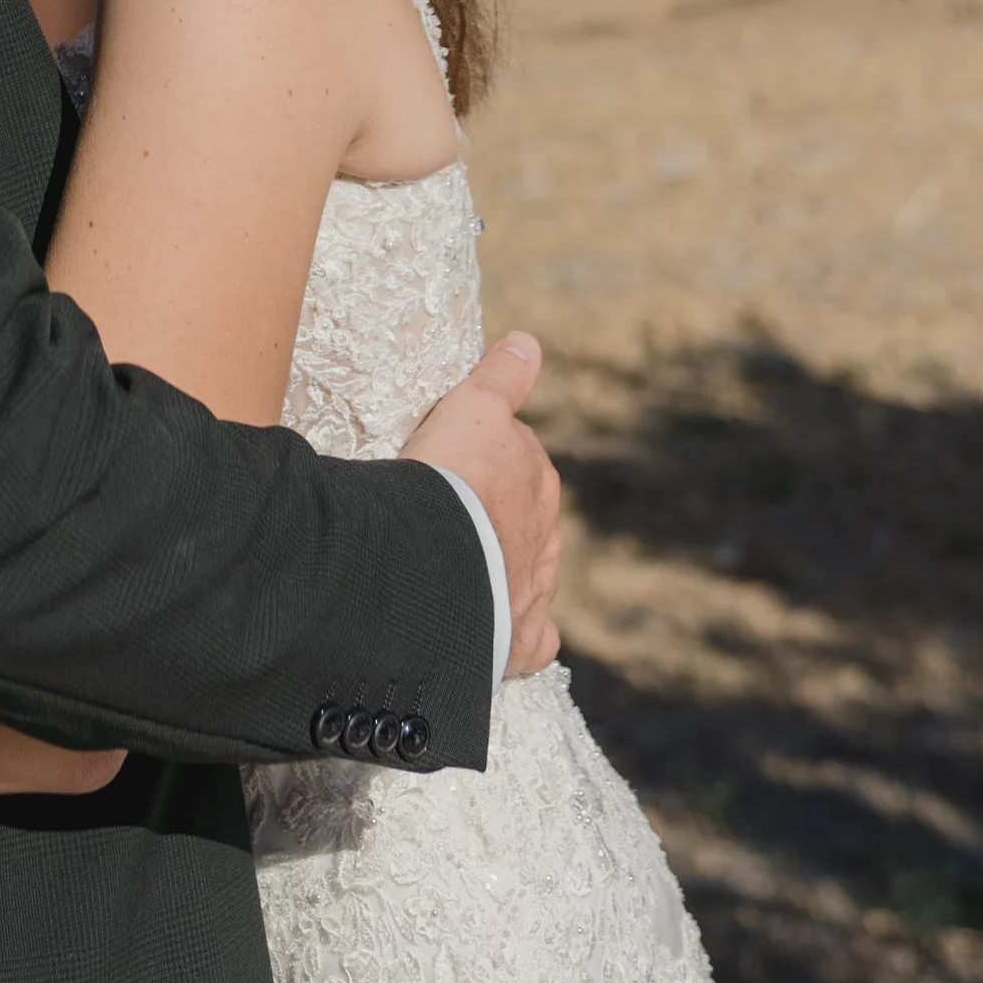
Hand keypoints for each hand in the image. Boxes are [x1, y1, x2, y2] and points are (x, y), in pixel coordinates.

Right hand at [401, 331, 562, 678]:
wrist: (438, 555)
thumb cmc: (451, 475)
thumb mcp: (473, 406)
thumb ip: (502, 377)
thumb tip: (529, 342)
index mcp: (536, 479)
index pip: (521, 460)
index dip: (488, 459)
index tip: (457, 462)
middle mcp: (544, 534)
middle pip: (530, 517)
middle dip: (503, 515)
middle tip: (455, 514)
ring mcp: (534, 589)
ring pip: (532, 574)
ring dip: (508, 570)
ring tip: (468, 570)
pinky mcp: (522, 640)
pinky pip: (534, 639)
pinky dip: (522, 636)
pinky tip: (502, 632)